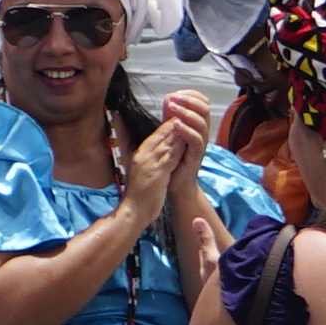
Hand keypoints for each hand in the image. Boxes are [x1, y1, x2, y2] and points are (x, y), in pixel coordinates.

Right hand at [127, 97, 208, 216]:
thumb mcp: (140, 170)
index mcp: (140, 153)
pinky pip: (171, 157)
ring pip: (168, 143)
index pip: (157, 134)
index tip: (181, 116)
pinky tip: (188, 141)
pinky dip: (180, 147)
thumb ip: (148, 157)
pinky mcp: (158, 173)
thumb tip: (156, 148)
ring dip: (180, 132)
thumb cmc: (139, 193)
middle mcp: (144, 155)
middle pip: (163, 135)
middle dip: (177, 124)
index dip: (169, 124)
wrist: (133, 211)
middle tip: (189, 113)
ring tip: (191, 122)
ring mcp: (150, 163)